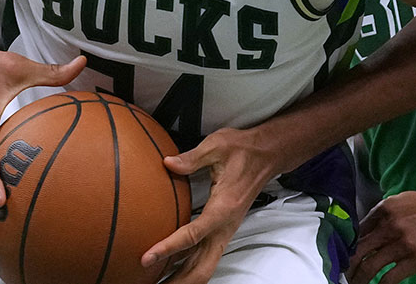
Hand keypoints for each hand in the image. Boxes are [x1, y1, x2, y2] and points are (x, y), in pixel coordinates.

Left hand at [144, 127, 276, 283]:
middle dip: (178, 281)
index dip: (168, 248)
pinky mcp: (222, 231)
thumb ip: (192, 158)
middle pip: (201, 266)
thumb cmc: (244, 150)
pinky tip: (170, 270)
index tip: (147, 257)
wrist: (268, 155)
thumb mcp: (218, 146)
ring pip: (204, 267)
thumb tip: (168, 163)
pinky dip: (187, 269)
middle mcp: (225, 226)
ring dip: (183, 279)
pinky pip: (204, 258)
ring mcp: (224, 232)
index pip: (193, 234)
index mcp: (223, 208)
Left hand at [349, 190, 415, 283]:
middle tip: (343, 276)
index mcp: (386, 208)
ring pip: (369, 266)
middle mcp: (390, 225)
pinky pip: (389, 278)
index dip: (348, 247)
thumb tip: (369, 230)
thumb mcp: (407, 200)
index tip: (343, 257)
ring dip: (359, 279)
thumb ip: (386, 214)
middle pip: (358, 250)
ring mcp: (402, 243)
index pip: (357, 231)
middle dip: (348, 266)